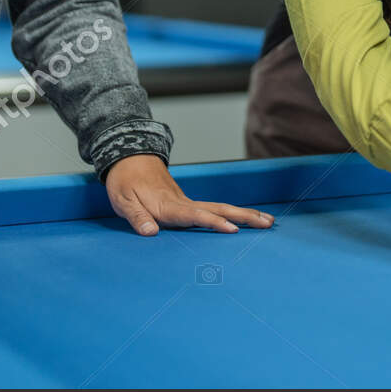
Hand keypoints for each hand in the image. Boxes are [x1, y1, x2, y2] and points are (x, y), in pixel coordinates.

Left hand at [104, 153, 274, 234]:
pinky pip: (214, 208)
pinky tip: (243, 218)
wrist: (129, 157)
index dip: (213, 222)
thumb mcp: (123, 201)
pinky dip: (232, 213)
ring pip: (220, 207)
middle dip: (244, 217)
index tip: (231, 229)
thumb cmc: (124, 181)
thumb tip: (150, 233)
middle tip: (267, 223)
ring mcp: (187, 201)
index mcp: (168, 206)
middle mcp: (183, 203)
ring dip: (244, 214)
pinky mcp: (186, 202)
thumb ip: (137, 217)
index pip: (195, 215)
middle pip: (219, 209)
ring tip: (267, 220)